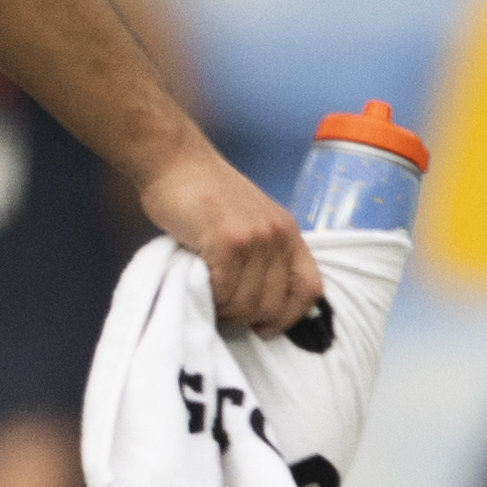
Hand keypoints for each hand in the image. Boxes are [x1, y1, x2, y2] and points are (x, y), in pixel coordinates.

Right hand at [139, 145, 316, 333]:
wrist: (176, 161)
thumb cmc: (205, 195)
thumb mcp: (251, 220)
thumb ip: (263, 254)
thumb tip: (260, 304)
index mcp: (289, 234)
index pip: (310, 289)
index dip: (290, 316)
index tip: (265, 326)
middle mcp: (278, 237)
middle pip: (272, 305)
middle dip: (245, 317)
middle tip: (222, 306)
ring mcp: (254, 239)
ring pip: (246, 304)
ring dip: (223, 308)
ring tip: (208, 292)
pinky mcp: (227, 242)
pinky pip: (223, 292)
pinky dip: (208, 297)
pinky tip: (198, 281)